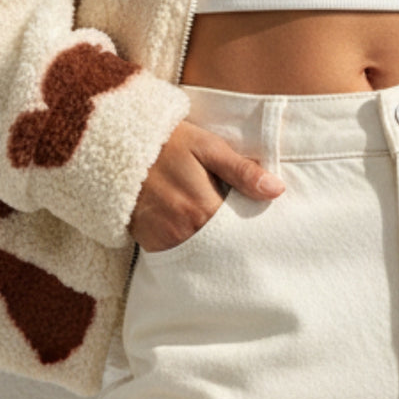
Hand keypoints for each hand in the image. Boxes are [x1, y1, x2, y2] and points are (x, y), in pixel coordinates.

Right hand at [128, 118, 284, 252]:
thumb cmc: (170, 142)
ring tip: (224, 231)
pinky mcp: (151, 245)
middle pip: (224, 248)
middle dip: (237, 242)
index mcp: (204, 208)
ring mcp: (166, 241)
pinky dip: (194, 249)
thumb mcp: (208, 147)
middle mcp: (184, 232)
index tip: (264, 224)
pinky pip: (181, 255)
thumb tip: (277, 190)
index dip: (254, 228)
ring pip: (204, 255)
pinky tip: (201, 234)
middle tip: (248, 233)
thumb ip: (242, 171)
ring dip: (216, 246)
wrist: (120, 146)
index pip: (242, 231)